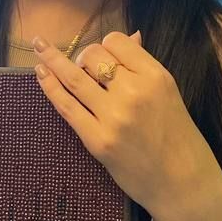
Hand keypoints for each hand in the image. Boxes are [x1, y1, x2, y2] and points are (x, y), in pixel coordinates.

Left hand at [32, 30, 221, 220]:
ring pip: (74, 77)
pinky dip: (49, 86)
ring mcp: (113, 117)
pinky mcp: (97, 140)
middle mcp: (134, 92)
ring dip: (52, 59)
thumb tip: (130, 37)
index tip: (104, 56)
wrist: (183, 183)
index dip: (106, 45)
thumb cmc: (178, 139)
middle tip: (84, 69)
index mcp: (156, 77)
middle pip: (92, 55)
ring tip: (38, 46)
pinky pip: (66, 106)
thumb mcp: (168, 95)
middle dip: (83, 56)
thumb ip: (144, 67)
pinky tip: (40, 73)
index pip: (117, 42)